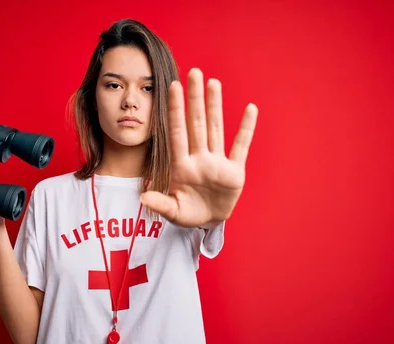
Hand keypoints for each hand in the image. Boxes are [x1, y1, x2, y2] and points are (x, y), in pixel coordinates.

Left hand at [140, 68, 257, 227]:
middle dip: (195, 99)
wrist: (207, 222)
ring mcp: (217, 163)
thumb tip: (143, 197)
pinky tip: (250, 109)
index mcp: (181, 166)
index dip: (175, 110)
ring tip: (213, 83)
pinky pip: (240, 147)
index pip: (177, 132)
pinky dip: (245, 129)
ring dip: (216, 106)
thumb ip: (159, 203)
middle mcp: (199, 159)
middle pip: (196, 123)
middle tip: (194, 72)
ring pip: (216, 129)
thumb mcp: (172, 211)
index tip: (172, 87)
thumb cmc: (187, 214)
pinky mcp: (234, 172)